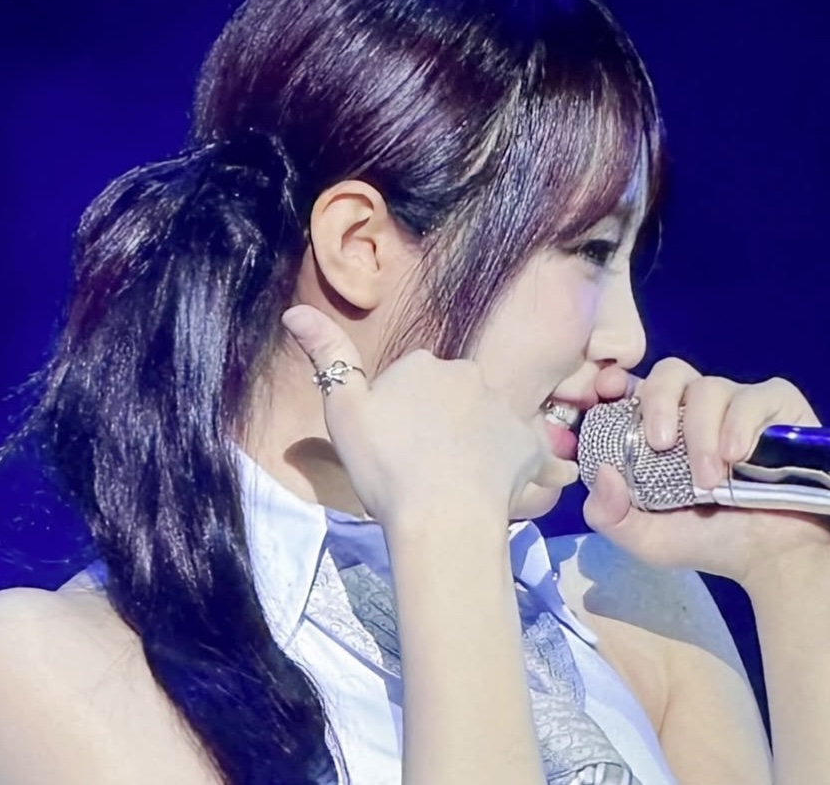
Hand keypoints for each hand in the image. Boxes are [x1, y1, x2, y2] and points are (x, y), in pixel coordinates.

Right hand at [280, 304, 576, 529]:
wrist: (442, 517)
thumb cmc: (385, 466)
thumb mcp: (342, 411)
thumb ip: (327, 356)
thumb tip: (294, 312)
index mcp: (423, 363)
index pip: (411, 378)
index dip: (399, 410)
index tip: (392, 442)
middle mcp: (469, 373)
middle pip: (452, 394)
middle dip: (441, 420)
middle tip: (422, 464)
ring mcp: (504, 408)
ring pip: (487, 420)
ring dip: (478, 442)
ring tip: (460, 484)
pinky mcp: (530, 444)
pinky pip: (529, 451)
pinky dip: (528, 465)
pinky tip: (534, 484)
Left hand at [582, 360, 829, 587]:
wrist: (774, 558)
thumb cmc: (710, 540)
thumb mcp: (647, 538)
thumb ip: (608, 513)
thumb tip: (602, 471)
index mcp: (660, 427)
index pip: (632, 386)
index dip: (615, 381)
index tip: (607, 392)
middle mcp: (696, 408)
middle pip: (669, 373)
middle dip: (659, 402)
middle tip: (660, 445)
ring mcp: (737, 403)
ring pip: (709, 388)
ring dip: (702, 434)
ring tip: (710, 480)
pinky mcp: (778, 406)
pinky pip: (754, 396)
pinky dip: (740, 424)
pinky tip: (737, 456)